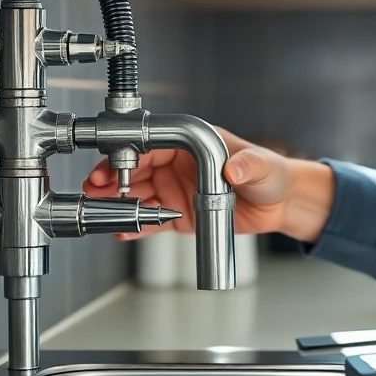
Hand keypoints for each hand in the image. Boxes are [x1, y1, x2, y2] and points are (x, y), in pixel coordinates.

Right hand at [83, 126, 334, 241]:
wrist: (280, 205)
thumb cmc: (272, 175)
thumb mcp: (262, 166)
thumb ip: (248, 164)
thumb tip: (235, 168)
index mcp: (194, 144)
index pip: (153, 145)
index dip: (129, 154)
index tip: (113, 165)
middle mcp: (179, 165)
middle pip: (136, 169)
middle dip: (112, 178)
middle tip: (94, 189)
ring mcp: (176, 189)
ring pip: (138, 194)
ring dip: (117, 201)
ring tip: (101, 211)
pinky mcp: (179, 214)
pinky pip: (151, 219)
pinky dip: (136, 225)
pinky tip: (122, 230)